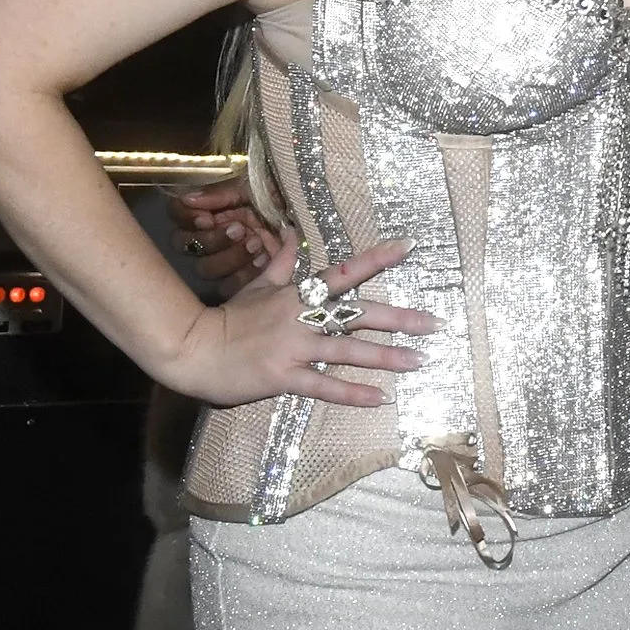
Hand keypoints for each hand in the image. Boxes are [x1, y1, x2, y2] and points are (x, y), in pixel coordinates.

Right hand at [162, 238, 438, 408]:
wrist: (193, 348)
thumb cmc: (228, 317)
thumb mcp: (257, 284)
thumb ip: (281, 261)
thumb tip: (290, 231)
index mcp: (299, 294)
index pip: (345, 271)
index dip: (377, 258)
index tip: (408, 246)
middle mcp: (304, 318)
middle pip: (359, 313)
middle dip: (400, 318)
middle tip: (435, 323)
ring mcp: (296, 347)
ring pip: (349, 350)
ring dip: (387, 356)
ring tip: (419, 361)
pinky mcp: (285, 376)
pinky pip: (324, 386)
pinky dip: (352, 393)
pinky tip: (379, 398)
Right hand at [168, 180, 282, 293]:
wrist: (309, 215)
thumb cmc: (281, 198)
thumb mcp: (255, 188)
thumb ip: (222, 193)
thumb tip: (187, 198)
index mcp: (212, 208)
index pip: (177, 213)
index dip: (187, 218)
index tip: (208, 218)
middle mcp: (212, 232)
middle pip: (184, 245)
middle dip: (212, 239)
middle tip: (240, 231)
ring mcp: (225, 257)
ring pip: (204, 268)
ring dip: (229, 257)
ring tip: (257, 244)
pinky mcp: (240, 279)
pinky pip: (225, 287)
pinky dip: (243, 274)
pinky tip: (263, 261)